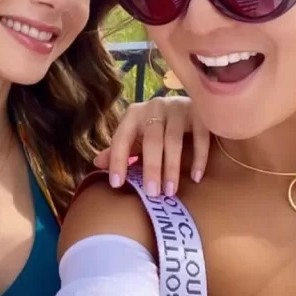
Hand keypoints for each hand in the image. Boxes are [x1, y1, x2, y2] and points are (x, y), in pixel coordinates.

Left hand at [94, 96, 208, 196]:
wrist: (190, 103)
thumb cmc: (158, 126)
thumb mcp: (137, 136)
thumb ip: (121, 149)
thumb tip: (96, 164)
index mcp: (133, 115)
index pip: (121, 139)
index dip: (117, 161)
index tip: (116, 184)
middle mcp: (154, 107)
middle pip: (151, 141)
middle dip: (151, 168)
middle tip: (152, 193)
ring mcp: (177, 108)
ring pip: (173, 140)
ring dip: (171, 167)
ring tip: (170, 190)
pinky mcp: (199, 111)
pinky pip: (199, 136)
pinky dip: (198, 158)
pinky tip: (195, 178)